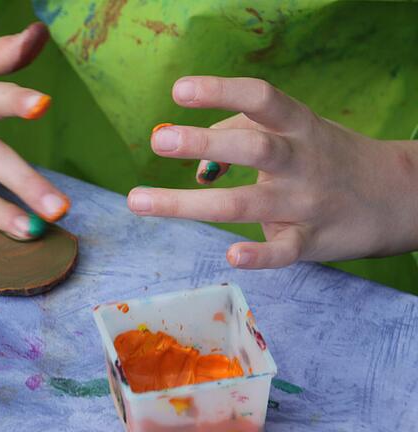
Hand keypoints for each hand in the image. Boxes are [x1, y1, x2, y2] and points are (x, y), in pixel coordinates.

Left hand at [128, 76, 417, 267]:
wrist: (399, 195)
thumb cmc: (326, 156)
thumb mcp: (294, 131)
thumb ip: (240, 134)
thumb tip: (198, 170)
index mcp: (298, 125)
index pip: (261, 99)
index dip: (221, 90)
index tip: (178, 90)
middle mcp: (301, 160)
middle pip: (253, 147)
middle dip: (204, 142)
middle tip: (159, 139)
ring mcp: (307, 203)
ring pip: (246, 203)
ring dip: (190, 204)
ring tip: (140, 201)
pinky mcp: (312, 241)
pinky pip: (284, 251)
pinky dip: (259, 255)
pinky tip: (231, 254)